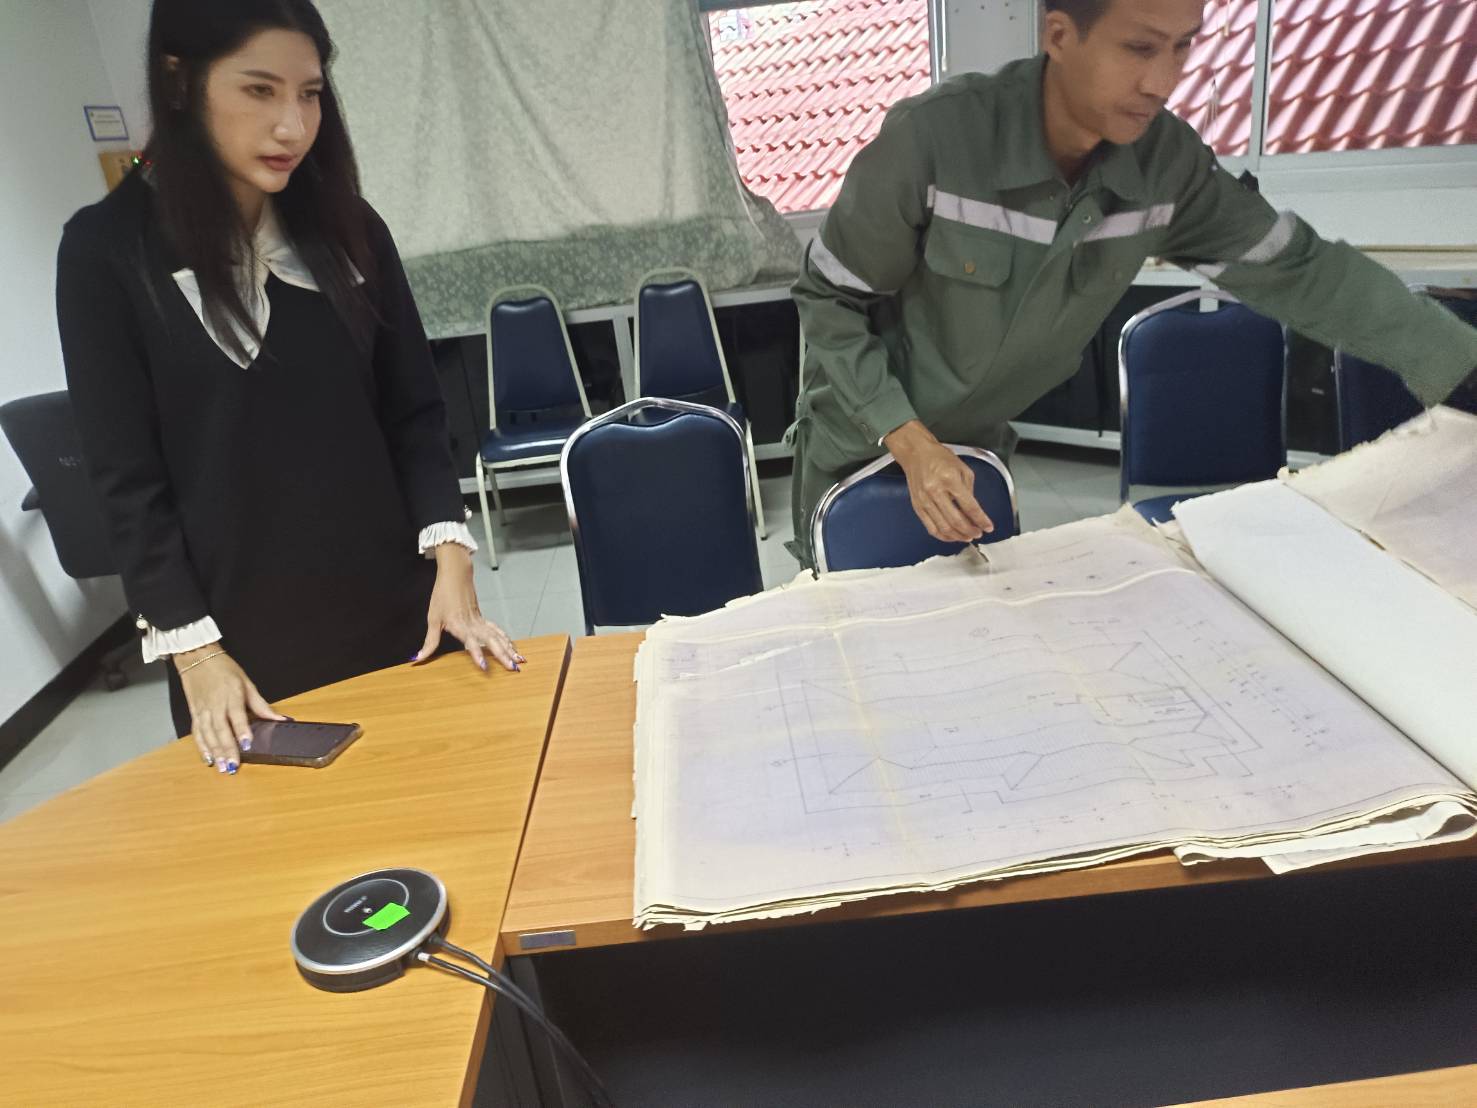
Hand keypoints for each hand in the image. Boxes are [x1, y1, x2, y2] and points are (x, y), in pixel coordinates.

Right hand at [175, 646, 285, 772]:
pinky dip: (202, 747)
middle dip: (227, 749)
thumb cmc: (225, 670)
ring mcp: (203, 711)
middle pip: (221, 730)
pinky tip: (208, 759)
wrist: (197, 659)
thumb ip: (261, 705)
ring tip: (222, 767)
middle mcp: (215, 705)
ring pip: (208, 735)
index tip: (246, 745)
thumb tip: (280, 719)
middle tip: (233, 765)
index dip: (241, 731)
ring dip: (215, 752)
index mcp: (231, 695)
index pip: (237, 716)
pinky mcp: (194, 714)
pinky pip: (197, 733)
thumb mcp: (247, 683)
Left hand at [418, 545, 523, 672]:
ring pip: (498, 637)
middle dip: (503, 655)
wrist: (455, 575)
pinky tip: (513, 647)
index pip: (470, 642)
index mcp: (459, 624)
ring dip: (509, 649)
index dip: (477, 654)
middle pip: (491, 641)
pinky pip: (497, 631)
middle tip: (513, 668)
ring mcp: (480, 621)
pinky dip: (506, 640)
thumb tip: (417, 658)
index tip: (484, 666)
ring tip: (520, 660)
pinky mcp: (483, 618)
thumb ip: (429, 642)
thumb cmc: (442, 595)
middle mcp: (472, 624)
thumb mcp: (433, 619)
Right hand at [883, 420, 994, 542]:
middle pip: (956, 520)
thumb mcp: (962, 468)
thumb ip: (969, 490)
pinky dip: (943, 535)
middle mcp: (935, 491)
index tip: (988, 527)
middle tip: (978, 533)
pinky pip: (930, 527)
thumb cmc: (939, 458)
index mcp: (950, 480)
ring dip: (958, 536)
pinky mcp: (917, 506)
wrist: (916, 453)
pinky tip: (952, 536)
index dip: (981, 520)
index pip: (969, 507)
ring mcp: (925, 501)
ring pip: (943, 528)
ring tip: (967, 537)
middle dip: (970, 531)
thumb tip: (973, 511)